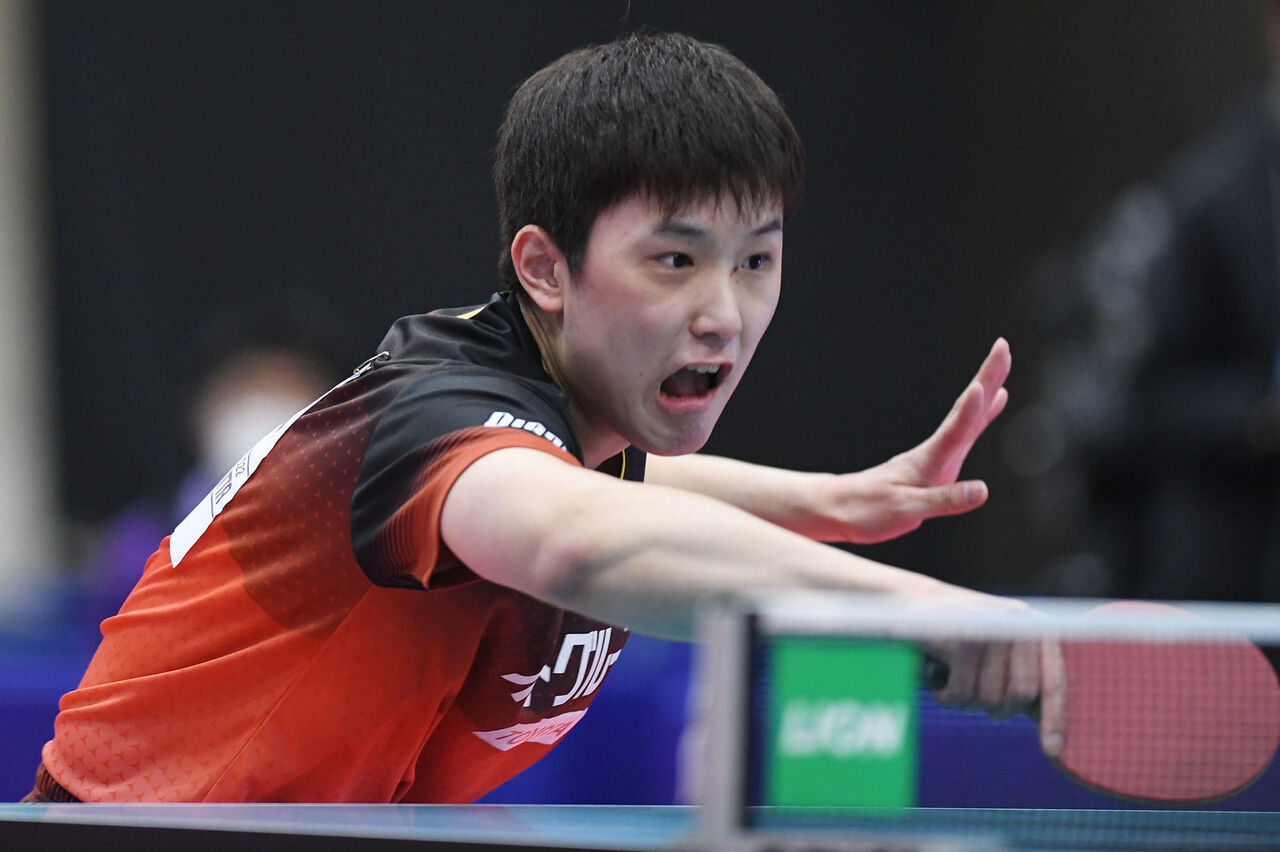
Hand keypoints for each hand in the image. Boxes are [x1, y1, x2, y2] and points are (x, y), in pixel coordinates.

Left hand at [816, 338, 1010, 542]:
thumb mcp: (908, 510)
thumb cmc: (870, 511)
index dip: (970, 411)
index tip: (982, 386)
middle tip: (1002, 346)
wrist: (843, 508)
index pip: (954, 430)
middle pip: (966, 409)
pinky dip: (982, 414)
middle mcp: (936, 450)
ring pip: (968, 414)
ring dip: (986, 387)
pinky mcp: (938, 461)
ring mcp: (938, 453)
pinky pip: (966, 431)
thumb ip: (945, 500)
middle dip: (986, 378)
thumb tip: (983, 490)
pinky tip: (994, 402)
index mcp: (928, 461)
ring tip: (1003, 365)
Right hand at [911, 592, 1067, 755]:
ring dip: (965, 702)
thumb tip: (1055, 737)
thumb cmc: (958, 639)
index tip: (1051, 751)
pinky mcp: (961, 639)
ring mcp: (989, 629)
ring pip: (989, 698)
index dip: (1055, 718)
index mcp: (1036, 628)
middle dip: (995, 708)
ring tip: (951, 681)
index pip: (1053, 680)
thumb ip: (1025, 684)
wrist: (910, 604)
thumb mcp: (997, 656)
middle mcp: (1018, 623)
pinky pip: (962, 693)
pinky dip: (946, 697)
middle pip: (1021, 695)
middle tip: (973, 696)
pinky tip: (937, 682)